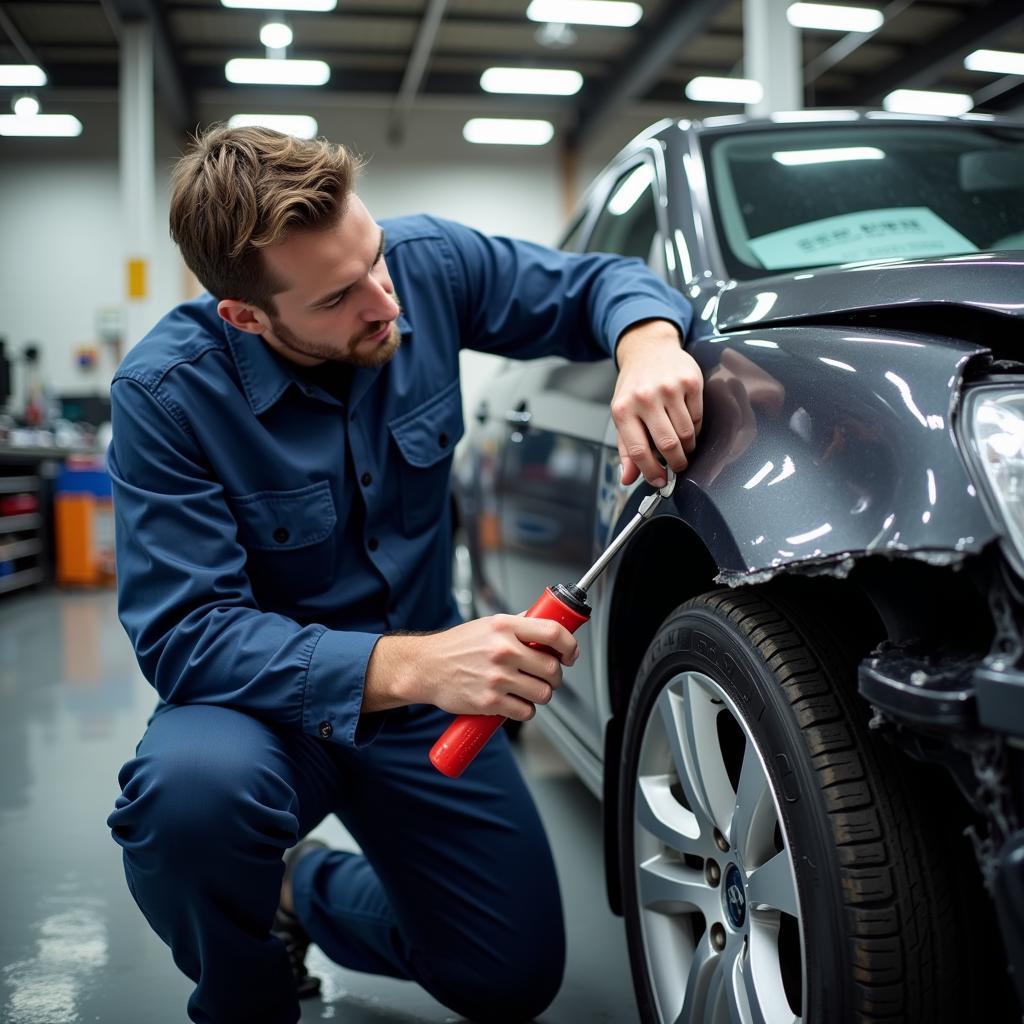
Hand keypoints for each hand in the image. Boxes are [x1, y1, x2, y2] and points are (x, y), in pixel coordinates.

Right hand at [364, 615, 579, 720]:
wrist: (425, 668)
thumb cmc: (455, 646)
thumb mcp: (487, 624)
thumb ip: (517, 624)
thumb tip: (545, 621)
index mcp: (504, 627)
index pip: (553, 632)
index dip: (570, 646)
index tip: (570, 654)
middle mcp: (503, 650)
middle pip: (552, 668)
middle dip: (555, 676)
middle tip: (547, 677)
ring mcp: (497, 678)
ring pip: (543, 693)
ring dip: (542, 695)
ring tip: (529, 690)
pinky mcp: (490, 702)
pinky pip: (525, 711)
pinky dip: (526, 711)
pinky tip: (516, 703)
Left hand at [612, 320, 703, 486]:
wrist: (648, 350)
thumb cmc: (634, 386)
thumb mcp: (622, 415)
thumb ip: (626, 449)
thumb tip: (628, 478)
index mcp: (623, 410)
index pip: (639, 451)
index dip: (651, 472)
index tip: (660, 481)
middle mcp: (645, 397)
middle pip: (668, 445)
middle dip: (677, 463)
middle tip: (679, 467)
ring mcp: (668, 388)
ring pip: (687, 433)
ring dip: (688, 447)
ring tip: (683, 445)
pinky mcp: (690, 381)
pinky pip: (698, 417)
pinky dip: (695, 428)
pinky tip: (687, 424)